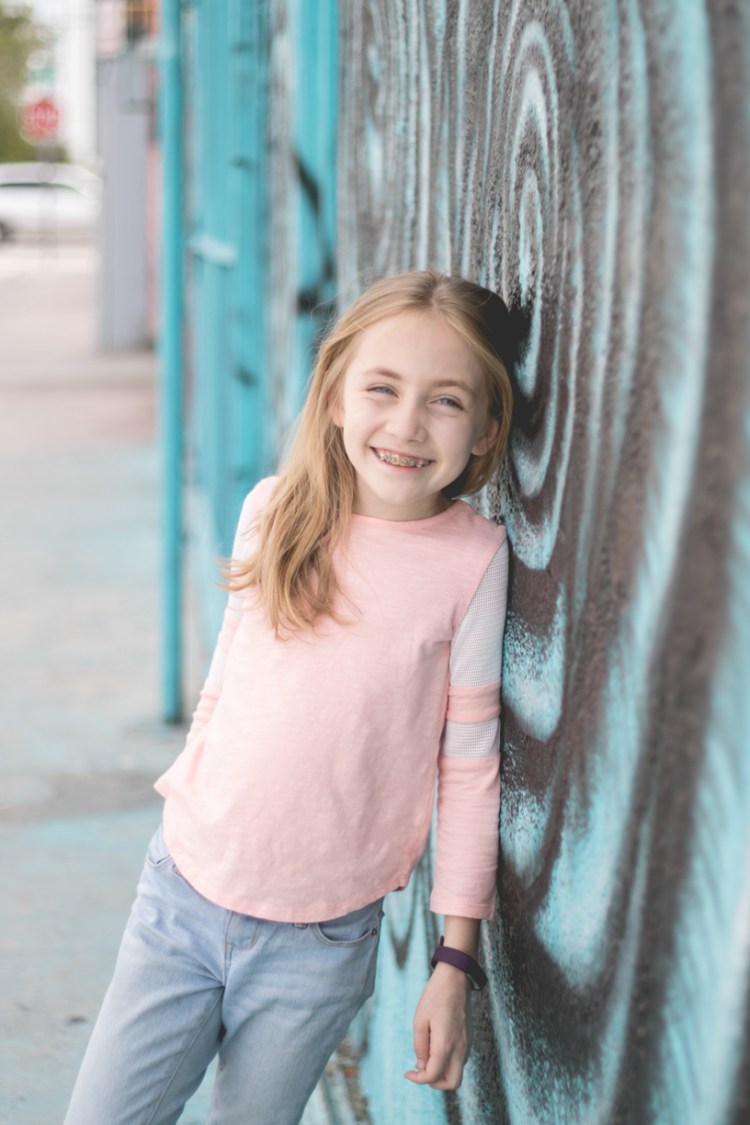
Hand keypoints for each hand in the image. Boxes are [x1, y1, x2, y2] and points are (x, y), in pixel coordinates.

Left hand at [404, 962, 472, 1089]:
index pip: (433, 1076)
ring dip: (441, 1072)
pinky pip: (460, 1061)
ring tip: (425, 1057)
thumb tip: (422, 1065)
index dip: (418, 1079)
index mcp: (445, 1046)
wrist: (455, 978)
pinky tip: (436, 1049)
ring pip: (457, 1072)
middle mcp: (460, 1049)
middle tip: (421, 1070)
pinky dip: (448, 1063)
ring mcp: (467, 1044)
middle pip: (452, 1083)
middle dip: (435, 1082)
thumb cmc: (435, 997)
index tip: (407, 1072)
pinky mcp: (468, 1038)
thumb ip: (420, 1047)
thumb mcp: (419, 1021)